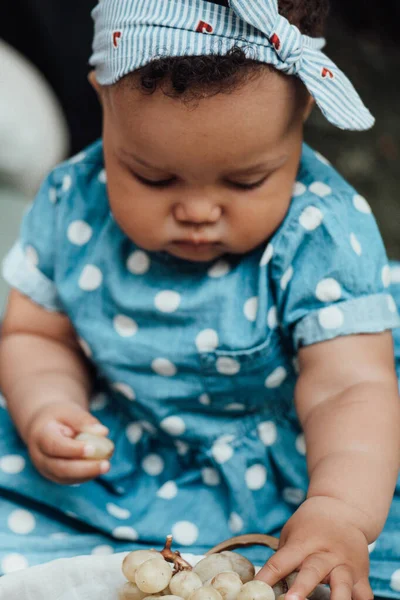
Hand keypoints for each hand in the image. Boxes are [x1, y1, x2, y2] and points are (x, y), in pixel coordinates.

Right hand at [26, 402, 110, 484]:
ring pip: (66, 477)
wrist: (44, 426)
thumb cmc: (59, 416)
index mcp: (40, 436)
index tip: (93, 448)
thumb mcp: (69, 411)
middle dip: (85, 468)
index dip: (74, 449)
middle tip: (106, 464)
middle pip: (60, 468)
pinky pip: (70, 480)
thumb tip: (103, 432)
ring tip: (106, 465)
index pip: (55, 446)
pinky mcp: (54, 475)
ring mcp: (45, 469)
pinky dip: (86, 475)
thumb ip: (84, 420)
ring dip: (87, 474)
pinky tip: (99, 467)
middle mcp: (40, 456)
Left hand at [256, 497, 372, 599]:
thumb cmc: (310, 525)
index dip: (267, 576)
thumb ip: (284, 559)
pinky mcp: (361, 575)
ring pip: (342, 584)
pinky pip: (363, 594)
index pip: (281, 561)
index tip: (257, 588)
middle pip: (312, 571)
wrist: (343, 510)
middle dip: (302, 588)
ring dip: (335, 599)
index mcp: (302, 543)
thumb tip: (265, 585)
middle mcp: (324, 554)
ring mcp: (345, 565)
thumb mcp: (292, 534)